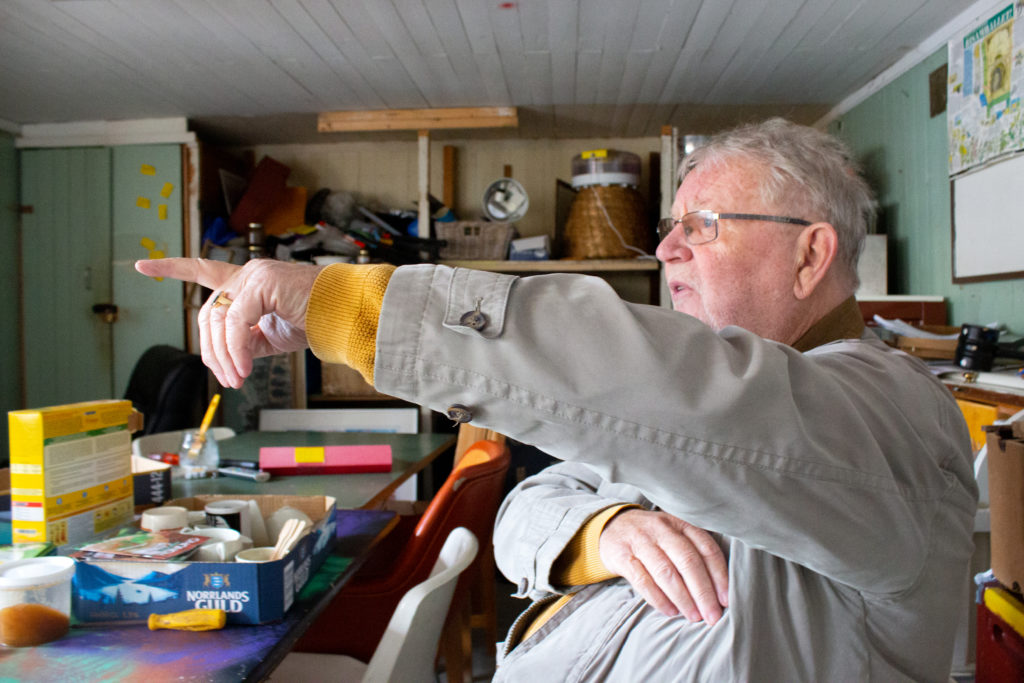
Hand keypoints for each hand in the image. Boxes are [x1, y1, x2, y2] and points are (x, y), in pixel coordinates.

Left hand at [135, 258, 323, 387]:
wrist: (345, 315)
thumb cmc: (317, 321)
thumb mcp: (273, 336)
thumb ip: (247, 340)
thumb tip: (228, 358)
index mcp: (249, 282)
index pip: (204, 271)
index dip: (173, 268)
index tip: (141, 266)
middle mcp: (248, 274)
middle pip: (208, 313)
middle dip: (211, 350)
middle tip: (228, 379)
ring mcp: (254, 276)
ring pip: (218, 319)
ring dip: (223, 355)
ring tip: (237, 378)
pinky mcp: (262, 284)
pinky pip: (236, 323)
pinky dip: (236, 350)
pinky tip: (244, 369)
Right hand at [599, 509, 728, 623]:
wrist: (611, 526)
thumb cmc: (653, 538)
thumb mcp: (674, 534)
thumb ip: (694, 552)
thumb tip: (720, 591)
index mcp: (680, 523)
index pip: (706, 548)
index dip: (719, 575)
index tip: (726, 600)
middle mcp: (661, 529)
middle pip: (688, 561)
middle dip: (703, 592)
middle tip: (712, 616)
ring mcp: (640, 541)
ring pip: (666, 572)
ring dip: (683, 598)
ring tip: (694, 617)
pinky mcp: (621, 555)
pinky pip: (642, 580)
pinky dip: (658, 598)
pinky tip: (670, 611)